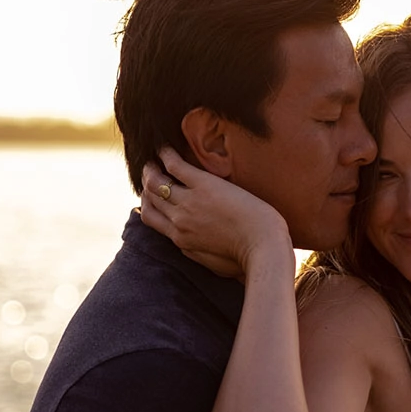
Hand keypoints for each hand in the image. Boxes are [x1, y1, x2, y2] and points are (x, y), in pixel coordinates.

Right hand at [140, 146, 293, 280]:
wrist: (264, 248)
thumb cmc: (246, 259)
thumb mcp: (213, 263)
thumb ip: (196, 252)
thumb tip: (188, 246)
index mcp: (180, 240)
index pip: (150, 218)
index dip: (146, 202)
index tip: (149, 194)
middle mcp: (178, 221)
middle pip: (151, 199)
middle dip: (146, 184)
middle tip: (150, 171)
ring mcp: (189, 203)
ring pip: (156, 182)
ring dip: (151, 168)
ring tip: (153, 158)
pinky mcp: (204, 185)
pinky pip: (175, 166)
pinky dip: (166, 154)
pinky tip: (165, 148)